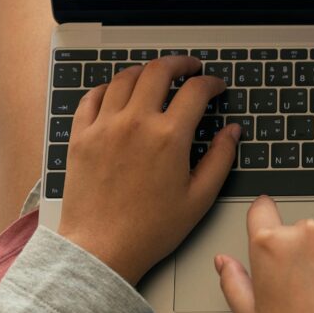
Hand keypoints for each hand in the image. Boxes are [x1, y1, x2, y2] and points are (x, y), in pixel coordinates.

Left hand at [58, 56, 239, 284]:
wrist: (101, 249)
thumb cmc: (150, 229)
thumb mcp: (199, 197)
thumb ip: (221, 158)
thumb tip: (232, 132)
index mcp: (169, 137)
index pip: (196, 90)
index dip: (212, 83)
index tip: (216, 87)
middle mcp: (136, 123)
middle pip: (159, 71)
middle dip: (180, 63)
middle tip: (190, 67)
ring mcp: (105, 126)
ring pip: (125, 78)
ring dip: (146, 71)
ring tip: (156, 76)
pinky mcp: (81, 136)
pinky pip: (92, 97)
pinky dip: (108, 87)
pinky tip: (117, 92)